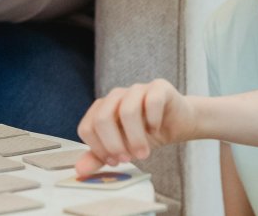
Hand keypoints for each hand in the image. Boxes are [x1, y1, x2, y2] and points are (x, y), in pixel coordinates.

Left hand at [75, 79, 196, 175]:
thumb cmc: (147, 133)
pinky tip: (156, 129)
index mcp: (102, 108)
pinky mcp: (159, 87)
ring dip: (135, 138)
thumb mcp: (122, 148)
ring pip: (127, 111)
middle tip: (127, 159)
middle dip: (114, 144)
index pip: (87, 127)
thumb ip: (100, 156)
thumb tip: (80, 170)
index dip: (98, 149)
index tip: (113, 162)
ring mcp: (137, 89)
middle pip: (103, 118)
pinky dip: (153, 120)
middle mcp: (117, 96)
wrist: (177, 122)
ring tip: (144, 152)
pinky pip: (152, 101)